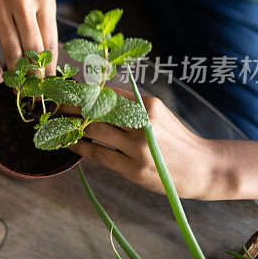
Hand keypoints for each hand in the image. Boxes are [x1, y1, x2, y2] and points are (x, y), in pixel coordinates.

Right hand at [0, 0, 57, 81]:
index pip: (50, 42)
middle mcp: (23, 1)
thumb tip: (46, 64)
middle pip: (32, 48)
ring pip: (10, 48)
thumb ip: (42, 25)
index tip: (49, 86)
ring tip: (16, 87)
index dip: (49, 68)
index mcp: (44, 0)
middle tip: (33, 92)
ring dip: (14, 72)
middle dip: (34, 75)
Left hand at [67, 87, 223, 199]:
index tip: (65, 89)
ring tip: (56, 122)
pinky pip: (99, 154)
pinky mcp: (133, 169)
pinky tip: (69, 143)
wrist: (203, 168)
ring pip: (95, 130)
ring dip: (71, 125)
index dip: (83, 90)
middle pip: (97, 108)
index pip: (107, 92)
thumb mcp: (157, 114)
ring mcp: (138, 147)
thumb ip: (129, 105)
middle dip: (71, 105)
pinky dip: (81, 146)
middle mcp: (143, 122)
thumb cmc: (175, 139)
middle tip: (54, 105)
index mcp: (148, 105)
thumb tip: (92, 95)